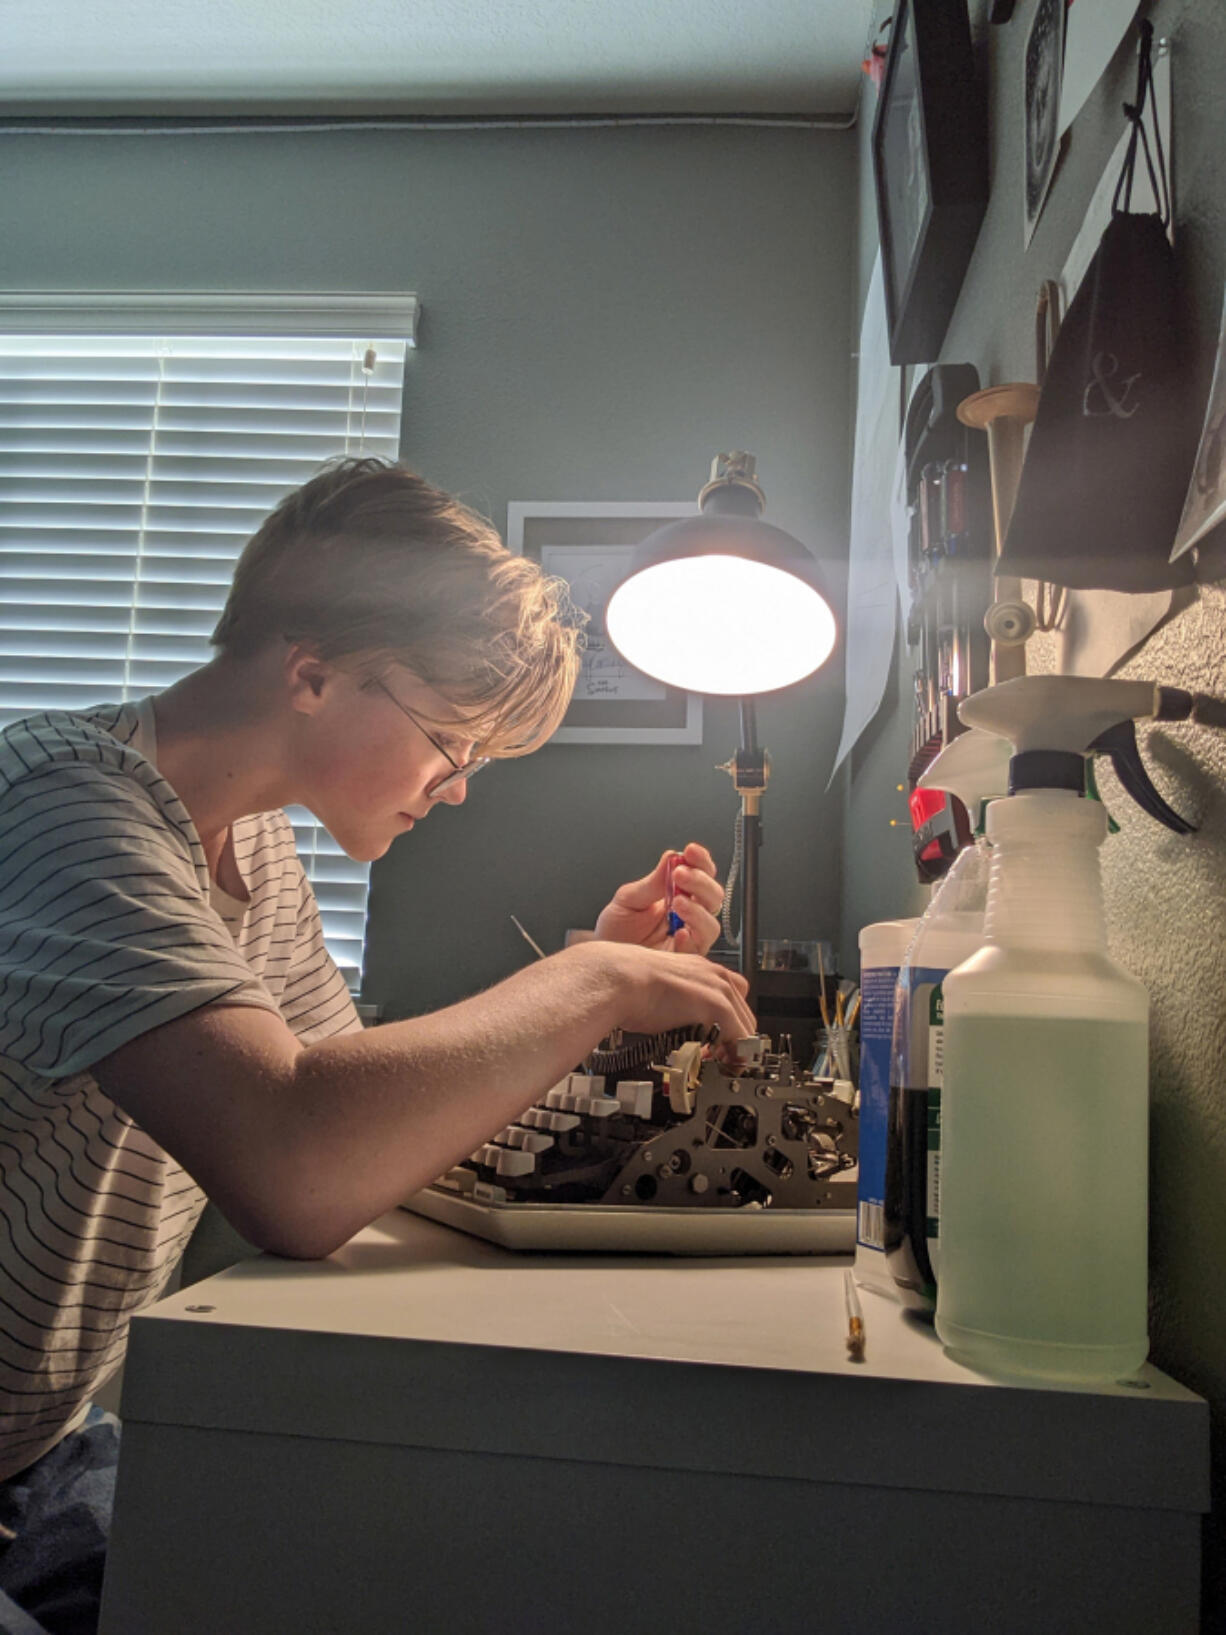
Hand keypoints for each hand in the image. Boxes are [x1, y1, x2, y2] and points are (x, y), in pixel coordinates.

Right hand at [571, 940, 755, 1053]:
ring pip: (746, 1027)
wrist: (618, 980)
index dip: (727, 1024)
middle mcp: (715, 975)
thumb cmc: (626, 985)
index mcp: (700, 969)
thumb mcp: (657, 988)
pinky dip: (735, 1055)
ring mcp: (718, 989)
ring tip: (717, 1064)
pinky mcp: (718, 1006)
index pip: (732, 998)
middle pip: (744, 1014)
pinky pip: (741, 1037)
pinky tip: (721, 1064)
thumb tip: (672, 1020)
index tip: (717, 1042)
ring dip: (734, 1049)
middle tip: (715, 1058)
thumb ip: (674, 1002)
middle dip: (733, 1040)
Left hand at [593, 843, 724, 955]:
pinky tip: (678, 933)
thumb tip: (672, 857)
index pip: (701, 874)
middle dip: (701, 882)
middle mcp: (688, 917)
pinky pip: (698, 951)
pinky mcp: (684, 961)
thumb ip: (652, 882)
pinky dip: (691, 939)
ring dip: (698, 910)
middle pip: (714, 897)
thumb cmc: (615, 932)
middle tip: (680, 874)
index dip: (701, 861)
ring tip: (678, 902)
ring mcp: (688, 939)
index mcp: (678, 895)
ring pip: (711, 924)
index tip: (691, 851)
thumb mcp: (628, 900)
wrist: (603, 961)